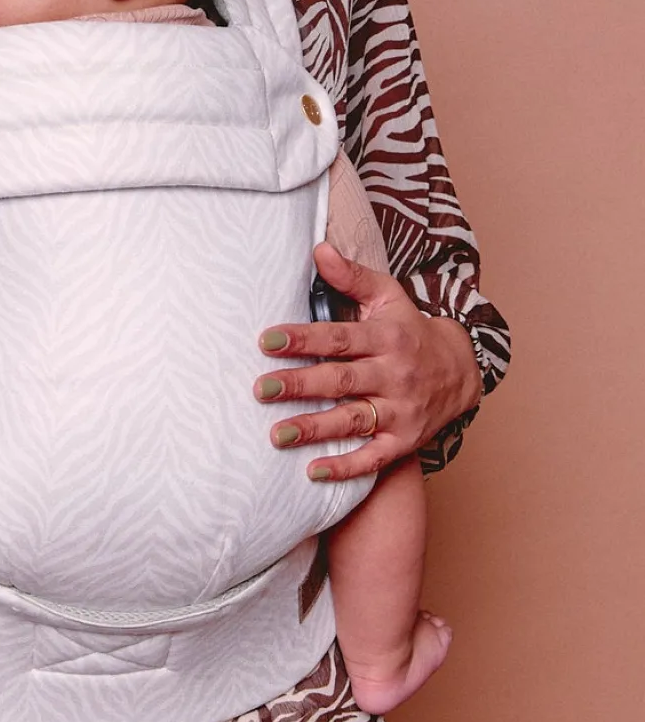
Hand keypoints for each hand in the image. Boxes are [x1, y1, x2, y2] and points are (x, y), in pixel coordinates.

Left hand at [255, 242, 482, 480]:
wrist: (461, 372)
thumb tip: (318, 249)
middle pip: (341, 380)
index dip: (303, 339)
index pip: (339, 338)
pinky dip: (345, 468)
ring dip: (314, 429)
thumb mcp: (388, 296)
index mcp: (388, 337)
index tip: (266, 341)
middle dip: (300, 385)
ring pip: (353, 421)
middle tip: (260, 389)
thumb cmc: (410, 330)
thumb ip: (351, 276)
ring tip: (276, 434)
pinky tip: (312, 472)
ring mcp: (400, 411)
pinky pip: (373, 458)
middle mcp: (394, 375)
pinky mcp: (404, 441)